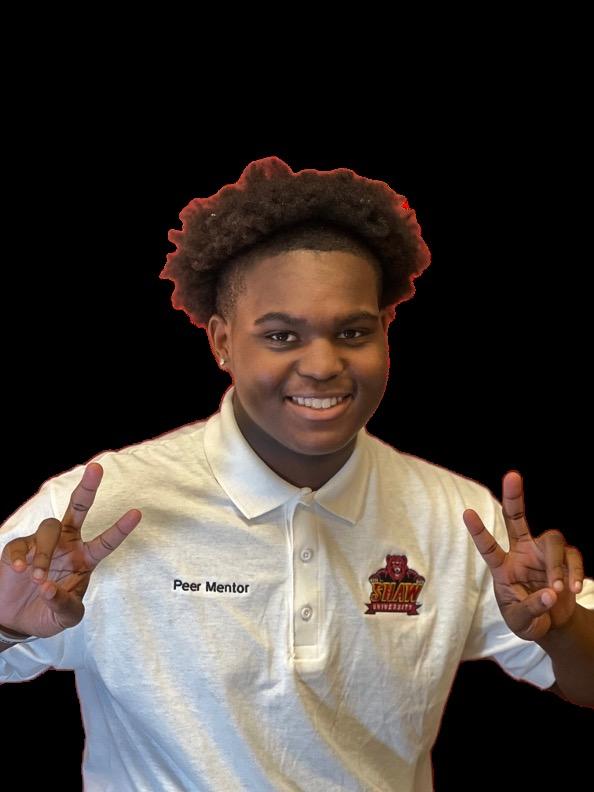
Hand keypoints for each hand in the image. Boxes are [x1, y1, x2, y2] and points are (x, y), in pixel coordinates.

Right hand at [0, 463, 141, 638]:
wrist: (15, 620)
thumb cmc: (47, 613)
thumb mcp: (65, 617)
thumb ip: (64, 606)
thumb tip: (49, 589)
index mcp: (85, 559)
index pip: (106, 542)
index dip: (120, 528)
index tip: (137, 513)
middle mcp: (67, 545)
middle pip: (79, 509)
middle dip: (88, 488)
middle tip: (96, 469)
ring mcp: (43, 544)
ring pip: (49, 529)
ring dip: (44, 554)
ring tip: (38, 578)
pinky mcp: (19, 548)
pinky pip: (21, 544)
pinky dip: (21, 557)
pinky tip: (20, 570)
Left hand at [462, 470, 583, 641]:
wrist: (550, 625)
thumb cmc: (526, 619)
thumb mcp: (521, 622)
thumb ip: (532, 609)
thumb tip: (550, 594)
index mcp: (503, 567)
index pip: (488, 547)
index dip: (478, 531)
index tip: (467, 513)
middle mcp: (521, 553)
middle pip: (516, 518)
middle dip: (514, 497)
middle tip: (512, 475)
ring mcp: (543, 554)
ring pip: (552, 540)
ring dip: (557, 565)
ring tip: (558, 589)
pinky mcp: (565, 561)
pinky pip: (573, 556)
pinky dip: (576, 572)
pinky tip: (574, 589)